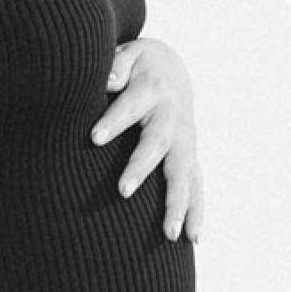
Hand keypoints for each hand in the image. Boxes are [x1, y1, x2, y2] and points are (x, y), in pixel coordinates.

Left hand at [90, 37, 203, 243]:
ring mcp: (185, 139)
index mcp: (152, 88)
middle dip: (141, 166)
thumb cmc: (139, 65)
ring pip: (182, 172)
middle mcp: (172, 116)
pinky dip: (195, 211)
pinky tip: (192, 238)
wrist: (171, 69)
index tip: (94, 137)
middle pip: (158, 143)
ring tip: (168, 233)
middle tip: (122, 191)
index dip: (114, 120)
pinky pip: (196, 185)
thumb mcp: (128, 54)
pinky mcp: (189, 156)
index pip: (131, 104)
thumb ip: (117, 65)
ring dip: (176, 203)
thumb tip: (108, 80)